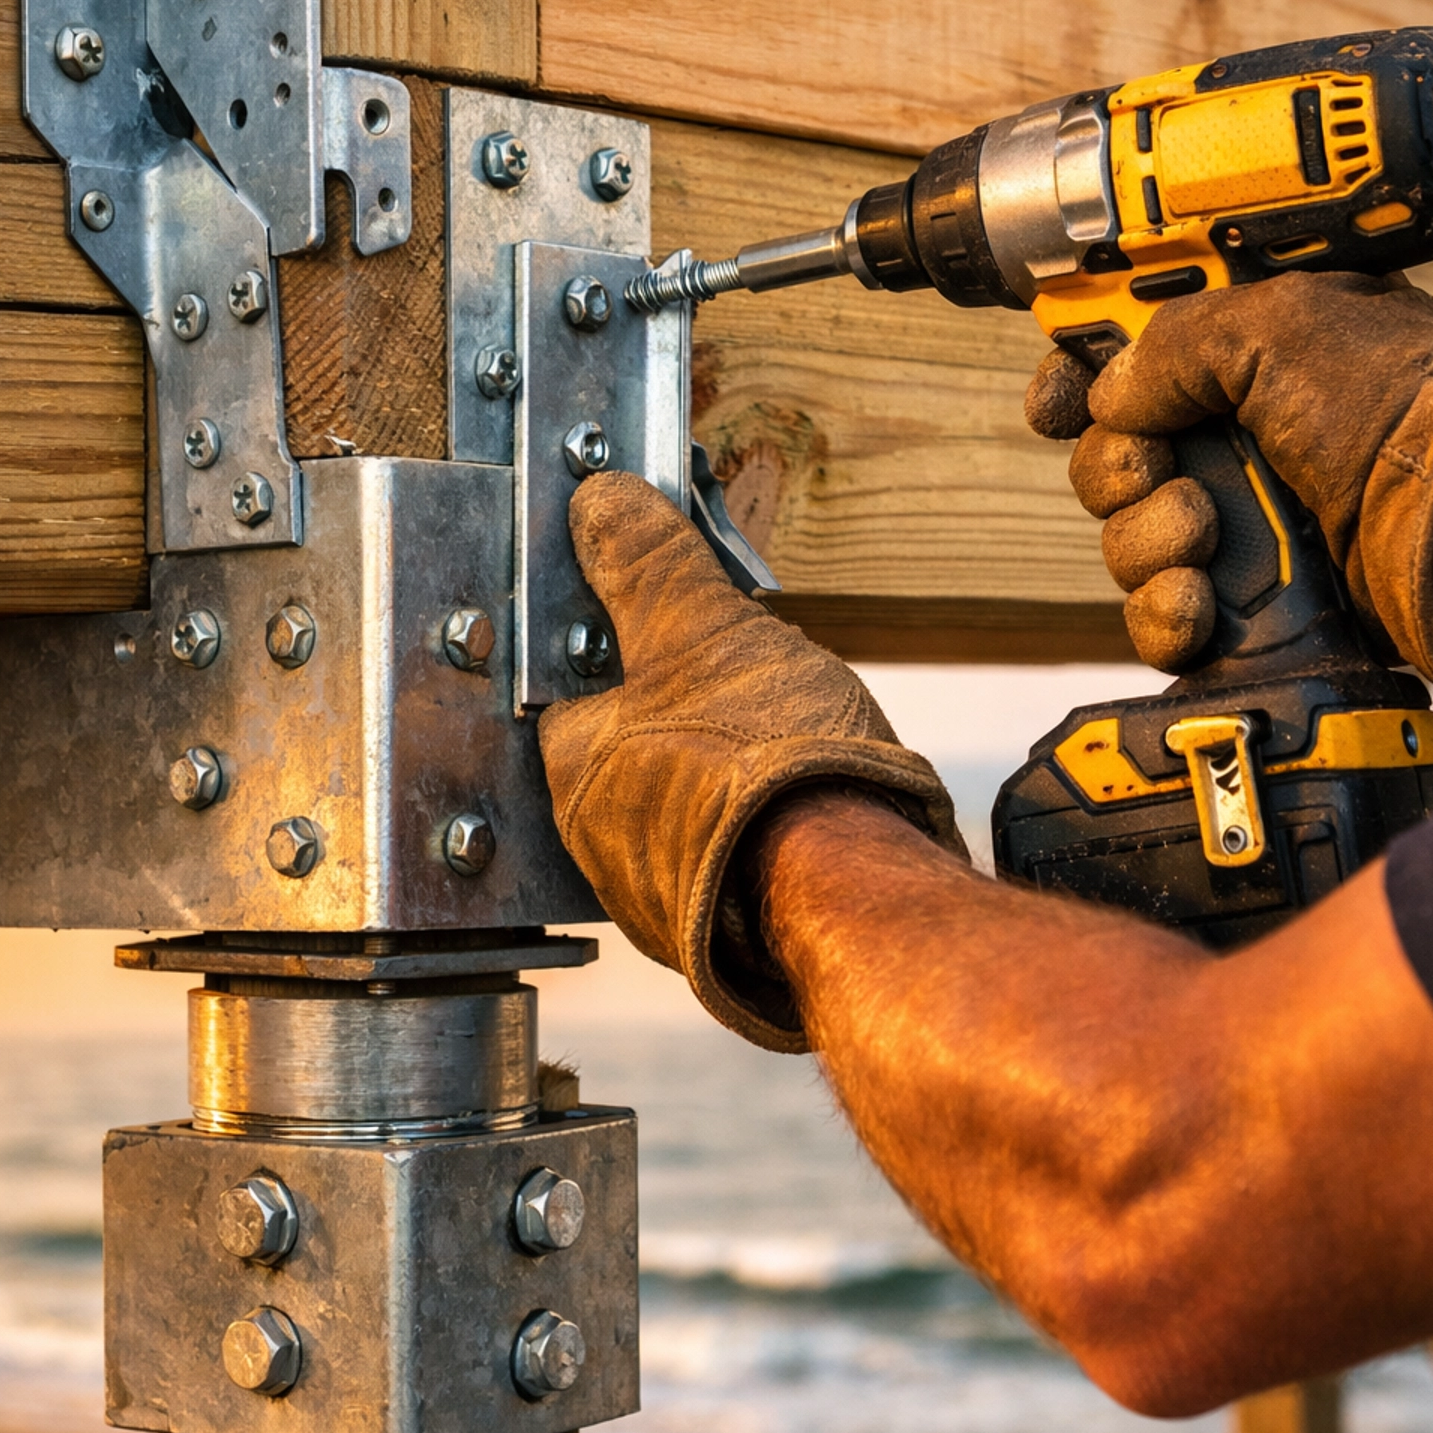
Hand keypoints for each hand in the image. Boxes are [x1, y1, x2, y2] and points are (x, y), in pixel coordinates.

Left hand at [538, 471, 963, 1050]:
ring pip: (689, 801)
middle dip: (691, 710)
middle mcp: (602, 845)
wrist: (857, 898)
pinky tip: (810, 797)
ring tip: (795, 734)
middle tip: (756, 678)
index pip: (577, 690)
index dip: (633, 645)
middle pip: (637, 747)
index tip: (684, 623)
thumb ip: (648, 566)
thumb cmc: (769, 769)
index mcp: (575, 771)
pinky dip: (765, 821)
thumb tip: (604, 503)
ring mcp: (665, 896)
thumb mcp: (704, 631)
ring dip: (732, 768)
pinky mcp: (731, 929)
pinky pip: (737, 853)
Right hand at [1026, 274, 1432, 697]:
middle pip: (1111, 456)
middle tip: (1161, 468)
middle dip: (1120, 468)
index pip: (1130, 362)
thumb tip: (1110, 392)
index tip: (1057, 402)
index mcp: (1249, 358)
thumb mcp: (1285, 329)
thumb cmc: (1407, 417)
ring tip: (1207, 538)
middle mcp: (1241, 439)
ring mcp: (1242, 524)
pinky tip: (1200, 601)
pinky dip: (1164, 614)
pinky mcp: (1245, 604)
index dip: (1080, 380)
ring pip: (1125, 540)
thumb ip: (1173, 343)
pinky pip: (1155, 617)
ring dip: (1148, 541)